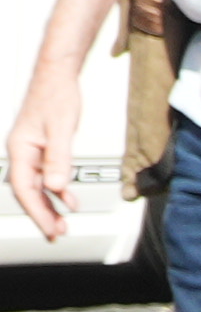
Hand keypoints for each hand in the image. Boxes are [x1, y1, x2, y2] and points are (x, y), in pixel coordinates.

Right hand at [5, 78, 72, 248]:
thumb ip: (59, 160)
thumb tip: (57, 188)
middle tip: (56, 235)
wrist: (58, 76)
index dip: (37, 212)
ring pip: (39, 186)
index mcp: (20, 149)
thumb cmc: (56, 97)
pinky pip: (47, 176)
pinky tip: (68, 201)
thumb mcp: (61, 130)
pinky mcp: (42, 148)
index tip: (49, 230)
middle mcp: (22, 153)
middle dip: (43, 215)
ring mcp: (32, 151)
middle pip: (30, 192)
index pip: (25, 189)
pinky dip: (58, 191)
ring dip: (50, 206)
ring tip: (62, 225)